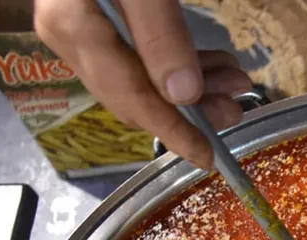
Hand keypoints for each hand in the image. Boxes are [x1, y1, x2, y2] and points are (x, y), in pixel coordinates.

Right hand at [35, 0, 252, 168]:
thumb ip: (161, 35)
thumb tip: (182, 96)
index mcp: (71, 25)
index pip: (129, 97)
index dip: (173, 131)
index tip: (208, 157)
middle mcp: (69, 32)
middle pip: (135, 92)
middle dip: (192, 108)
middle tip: (238, 107)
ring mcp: (80, 25)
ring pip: (142, 75)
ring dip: (194, 85)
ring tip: (236, 82)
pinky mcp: (98, 15)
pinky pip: (139, 53)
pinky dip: (180, 62)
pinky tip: (214, 65)